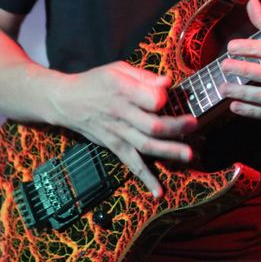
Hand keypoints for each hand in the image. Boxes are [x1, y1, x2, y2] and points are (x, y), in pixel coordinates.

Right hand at [46, 61, 196, 196]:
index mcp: (122, 90)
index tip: (169, 93)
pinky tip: (158, 191)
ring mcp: (117, 132)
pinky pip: (131, 163)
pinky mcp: (114, 146)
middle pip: (152, 125)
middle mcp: (120, 113)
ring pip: (145, 145)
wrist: (66, 101)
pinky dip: (145, 178)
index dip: (163, 97)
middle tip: (194, 124)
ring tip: (189, 154)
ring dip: (168, 151)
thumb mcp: (117, 70)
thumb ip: (144, 77)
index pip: (149, 98)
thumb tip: (169, 82)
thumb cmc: (96, 82)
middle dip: (176, 126)